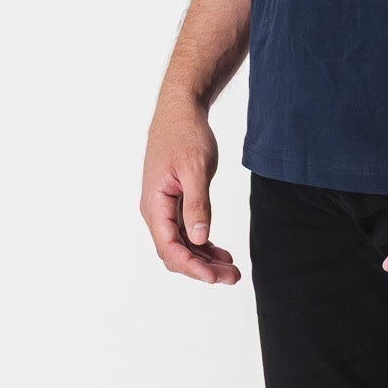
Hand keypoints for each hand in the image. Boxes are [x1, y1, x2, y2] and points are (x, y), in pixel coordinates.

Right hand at [140, 96, 242, 284]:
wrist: (180, 110)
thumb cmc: (185, 134)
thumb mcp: (196, 167)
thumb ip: (197, 204)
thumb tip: (200, 239)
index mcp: (154, 204)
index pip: (170, 247)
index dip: (192, 266)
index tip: (214, 277)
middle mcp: (155, 211)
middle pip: (176, 252)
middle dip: (203, 268)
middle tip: (233, 277)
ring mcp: (165, 208)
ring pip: (183, 244)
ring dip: (205, 259)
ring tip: (232, 270)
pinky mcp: (175, 202)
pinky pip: (187, 231)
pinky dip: (203, 244)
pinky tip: (222, 252)